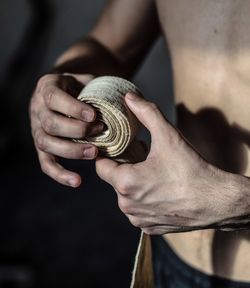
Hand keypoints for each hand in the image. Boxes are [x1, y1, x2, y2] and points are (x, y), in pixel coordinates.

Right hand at [30, 73, 102, 186]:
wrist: (72, 91)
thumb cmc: (85, 87)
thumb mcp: (90, 80)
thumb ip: (101, 88)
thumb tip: (131, 99)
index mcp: (48, 86)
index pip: (54, 98)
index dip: (72, 108)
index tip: (94, 115)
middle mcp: (37, 108)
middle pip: (50, 123)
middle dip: (76, 130)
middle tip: (100, 131)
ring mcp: (37, 128)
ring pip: (46, 143)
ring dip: (71, 151)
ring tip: (94, 153)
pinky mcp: (43, 146)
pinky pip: (46, 163)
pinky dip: (60, 174)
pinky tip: (77, 181)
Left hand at [96, 92, 235, 233]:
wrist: (216, 202)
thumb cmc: (191, 170)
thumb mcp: (168, 136)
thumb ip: (146, 113)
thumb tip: (130, 97)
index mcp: (125, 182)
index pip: (100, 166)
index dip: (108, 155)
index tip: (119, 149)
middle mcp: (126, 204)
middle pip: (114, 180)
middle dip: (123, 167)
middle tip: (139, 156)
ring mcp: (137, 219)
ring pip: (125, 196)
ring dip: (133, 184)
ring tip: (150, 171)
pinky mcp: (149, 228)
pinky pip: (137, 211)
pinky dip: (143, 200)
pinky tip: (158, 189)